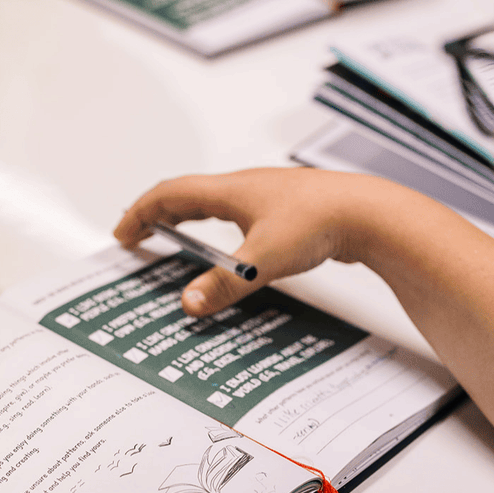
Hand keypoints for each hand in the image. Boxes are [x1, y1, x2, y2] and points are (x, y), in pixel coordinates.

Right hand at [114, 167, 391, 316]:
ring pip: (214, 204)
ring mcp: (267, 198)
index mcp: (230, 190)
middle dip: (157, 216)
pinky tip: (229, 251)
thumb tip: (188, 304)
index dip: (141, 213)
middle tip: (137, 236)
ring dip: (188, 220)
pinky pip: (239, 215)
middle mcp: (245, 188)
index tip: (123, 234)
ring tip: (175, 241)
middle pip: (188, 196)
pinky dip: (218, 229)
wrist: (370, 213)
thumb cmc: (320, 222)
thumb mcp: (262, 260)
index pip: (170, 194)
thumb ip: (223, 284)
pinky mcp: (287, 212)